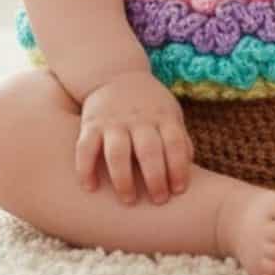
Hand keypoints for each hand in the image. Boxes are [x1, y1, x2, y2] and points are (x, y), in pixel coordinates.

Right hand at [77, 69, 194, 205]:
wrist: (115, 73)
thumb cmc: (149, 103)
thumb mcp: (170, 113)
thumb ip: (179, 138)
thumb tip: (188, 169)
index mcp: (163, 116)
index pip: (175, 143)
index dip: (178, 167)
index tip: (179, 190)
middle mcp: (140, 119)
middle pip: (149, 150)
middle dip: (155, 178)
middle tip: (159, 200)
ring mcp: (114, 121)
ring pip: (118, 152)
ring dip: (123, 178)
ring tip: (129, 200)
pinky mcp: (91, 124)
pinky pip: (86, 147)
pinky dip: (86, 167)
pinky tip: (90, 187)